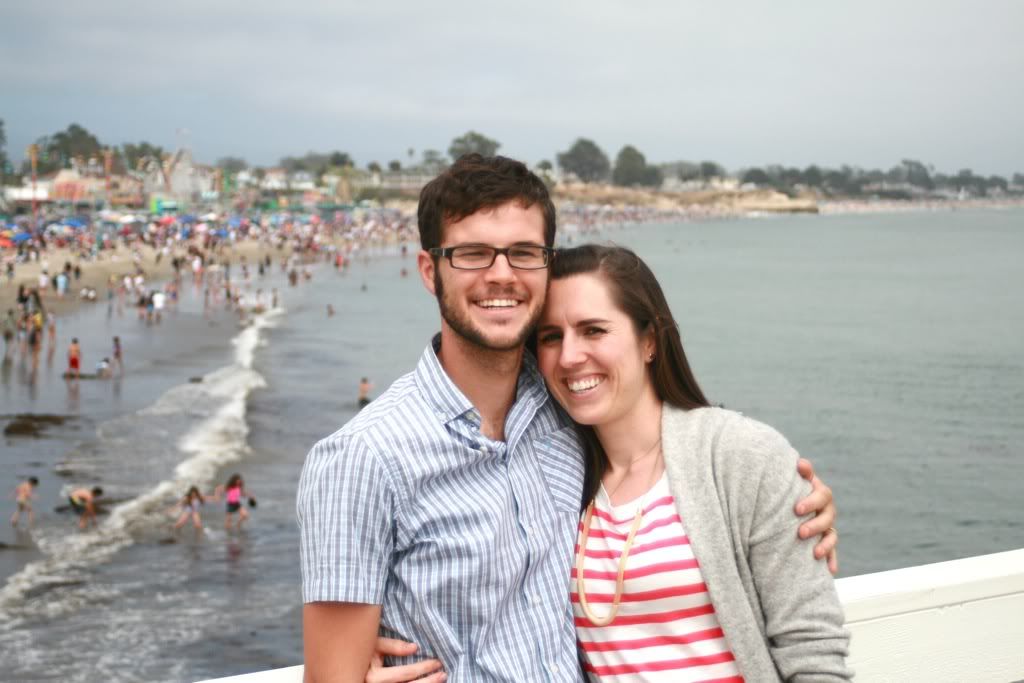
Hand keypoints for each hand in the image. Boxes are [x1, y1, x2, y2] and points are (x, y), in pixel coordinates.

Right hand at [366, 637, 445, 682]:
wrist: (345, 665)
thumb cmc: (360, 650)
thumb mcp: (373, 644)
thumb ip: (393, 646)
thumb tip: (415, 648)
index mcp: (373, 677)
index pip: (406, 673)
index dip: (424, 668)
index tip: (437, 662)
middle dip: (428, 682)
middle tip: (443, 674)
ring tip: (440, 680)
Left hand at [795, 457, 838, 574]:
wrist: (790, 504)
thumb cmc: (790, 489)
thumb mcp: (793, 479)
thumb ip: (800, 472)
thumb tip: (800, 462)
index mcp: (818, 492)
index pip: (822, 494)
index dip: (812, 501)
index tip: (797, 510)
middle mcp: (826, 509)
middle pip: (827, 516)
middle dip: (815, 525)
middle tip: (801, 532)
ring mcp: (827, 525)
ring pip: (831, 535)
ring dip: (825, 545)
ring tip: (815, 553)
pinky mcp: (825, 541)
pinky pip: (832, 552)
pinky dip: (832, 560)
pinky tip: (831, 570)